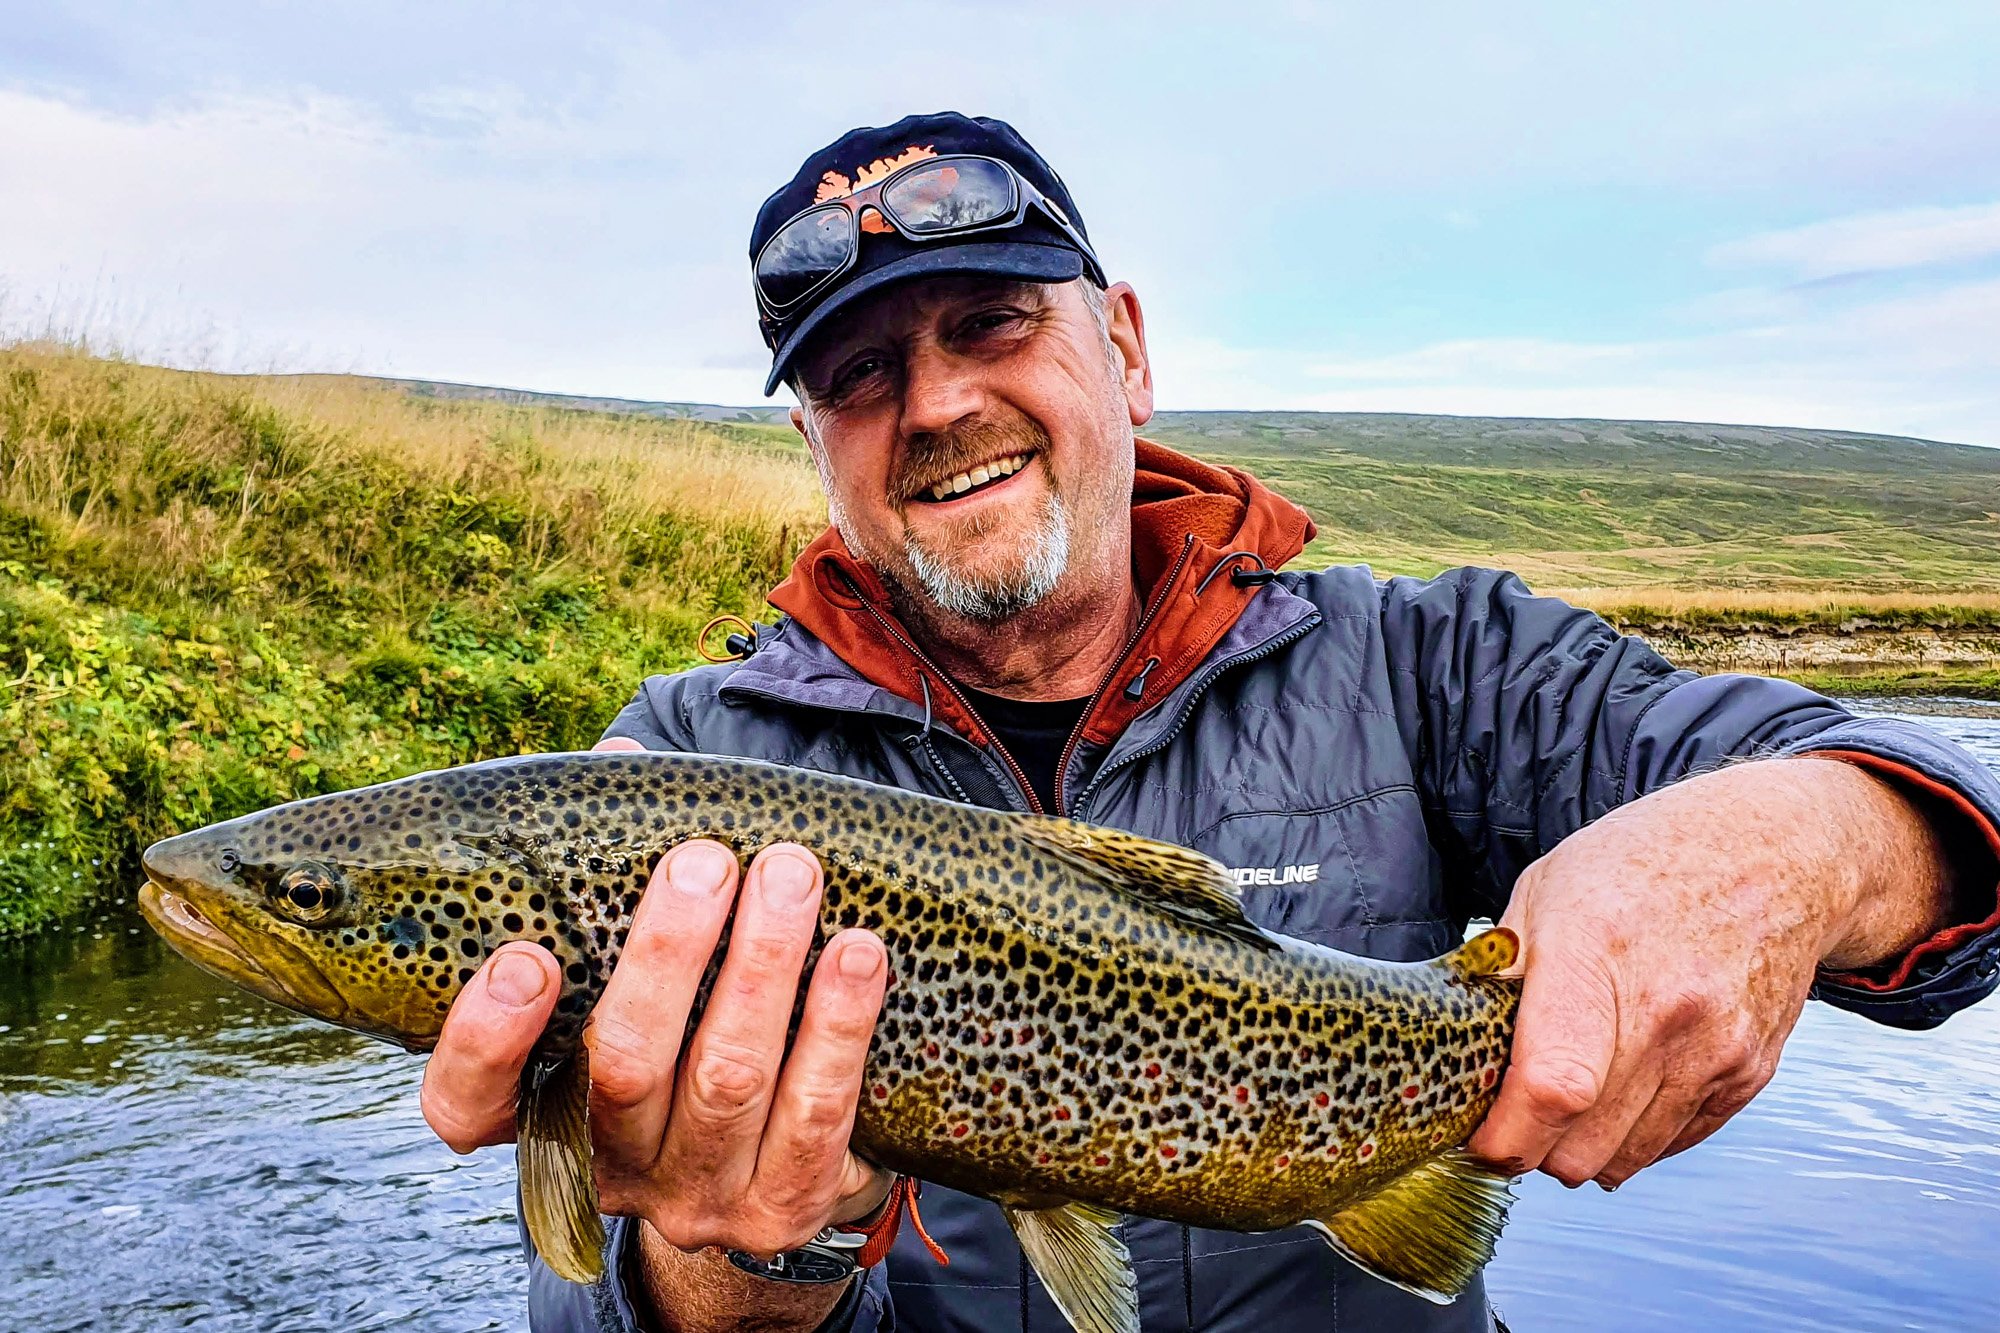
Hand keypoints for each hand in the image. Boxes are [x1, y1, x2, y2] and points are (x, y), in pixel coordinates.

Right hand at [420, 736, 893, 1259]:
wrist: (784, 1160)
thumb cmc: (693, 1024)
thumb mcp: (634, 967)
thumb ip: (610, 875)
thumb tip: (624, 756)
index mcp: (542, 1112)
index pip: (467, 1106)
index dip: (485, 1039)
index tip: (527, 956)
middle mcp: (610, 1167)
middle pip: (622, 1064)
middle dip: (668, 952)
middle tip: (706, 859)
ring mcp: (697, 1197)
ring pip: (728, 1080)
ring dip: (765, 965)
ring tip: (793, 873)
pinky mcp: (785, 1210)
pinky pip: (818, 1113)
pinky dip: (840, 1026)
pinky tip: (860, 953)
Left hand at [1465, 757, 1951, 1190]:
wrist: (1773, 854)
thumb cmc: (1644, 863)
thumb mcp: (1547, 889)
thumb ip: (1501, 972)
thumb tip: (1462, 1047)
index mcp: (1597, 953)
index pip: (1552, 1086)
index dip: (1506, 1135)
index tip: (1479, 1137)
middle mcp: (1665, 1011)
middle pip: (1582, 1145)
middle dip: (1533, 1150)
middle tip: (1512, 1117)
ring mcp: (1716, 1048)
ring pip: (1625, 1159)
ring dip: (1582, 1150)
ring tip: (1564, 1101)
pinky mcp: (1748, 1073)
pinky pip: (1672, 1144)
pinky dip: (1634, 1137)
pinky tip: (1618, 1089)